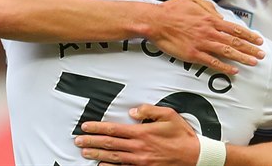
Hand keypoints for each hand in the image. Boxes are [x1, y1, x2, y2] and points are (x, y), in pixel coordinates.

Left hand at [75, 104, 198, 165]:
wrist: (194, 156)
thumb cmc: (182, 135)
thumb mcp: (169, 115)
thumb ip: (149, 111)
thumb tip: (132, 111)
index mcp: (142, 133)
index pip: (114, 130)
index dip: (98, 128)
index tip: (86, 126)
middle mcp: (138, 148)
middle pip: (109, 145)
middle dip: (91, 142)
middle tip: (78, 141)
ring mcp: (140, 161)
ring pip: (113, 158)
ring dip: (97, 155)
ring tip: (85, 153)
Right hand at [148, 0, 263, 74]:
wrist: (156, 22)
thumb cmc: (172, 9)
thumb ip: (208, 6)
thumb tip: (220, 15)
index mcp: (210, 19)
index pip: (235, 28)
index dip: (249, 35)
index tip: (259, 40)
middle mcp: (209, 32)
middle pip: (235, 42)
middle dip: (251, 48)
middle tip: (262, 54)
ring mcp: (202, 44)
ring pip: (227, 52)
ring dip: (243, 58)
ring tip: (254, 62)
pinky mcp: (193, 55)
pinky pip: (212, 62)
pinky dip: (224, 67)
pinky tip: (234, 70)